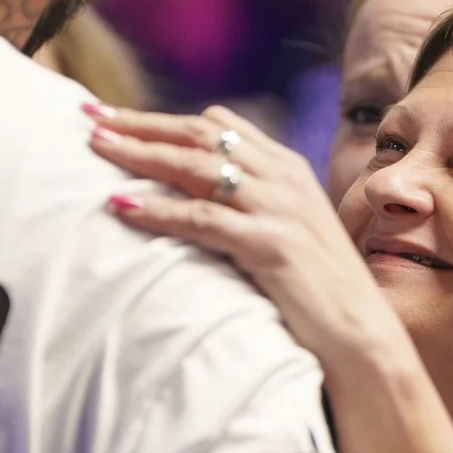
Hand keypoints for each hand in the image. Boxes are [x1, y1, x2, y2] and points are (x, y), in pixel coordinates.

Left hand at [90, 104, 408, 376]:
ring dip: (141, 154)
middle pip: (199, 134)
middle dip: (141, 123)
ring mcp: (279, 208)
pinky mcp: (272, 244)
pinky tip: (122, 207)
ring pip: (196, 166)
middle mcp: (283, 177)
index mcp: (286, 167)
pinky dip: (159, 210)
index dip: (163, 118)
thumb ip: (251, 202)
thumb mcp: (286, 230)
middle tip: (90, 117)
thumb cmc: (316, 291)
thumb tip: (199, 190)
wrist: (362, 337)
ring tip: (96, 148)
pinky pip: (203, 219)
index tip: (114, 115)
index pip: (217, 123)